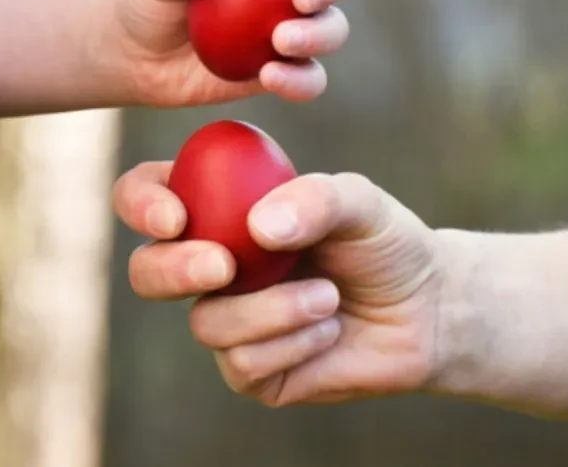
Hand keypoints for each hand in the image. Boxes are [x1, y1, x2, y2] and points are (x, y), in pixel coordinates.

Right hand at [114, 164, 442, 406]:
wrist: (425, 310)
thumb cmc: (383, 243)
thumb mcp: (360, 202)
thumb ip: (315, 199)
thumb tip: (259, 228)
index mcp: (218, 208)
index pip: (148, 196)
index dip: (141, 203)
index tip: (174, 215)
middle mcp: (212, 263)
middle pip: (147, 270)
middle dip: (174, 270)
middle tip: (223, 266)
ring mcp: (226, 319)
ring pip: (206, 323)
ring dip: (272, 310)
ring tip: (329, 297)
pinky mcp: (250, 371)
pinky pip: (242, 364)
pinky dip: (293, 343)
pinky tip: (327, 330)